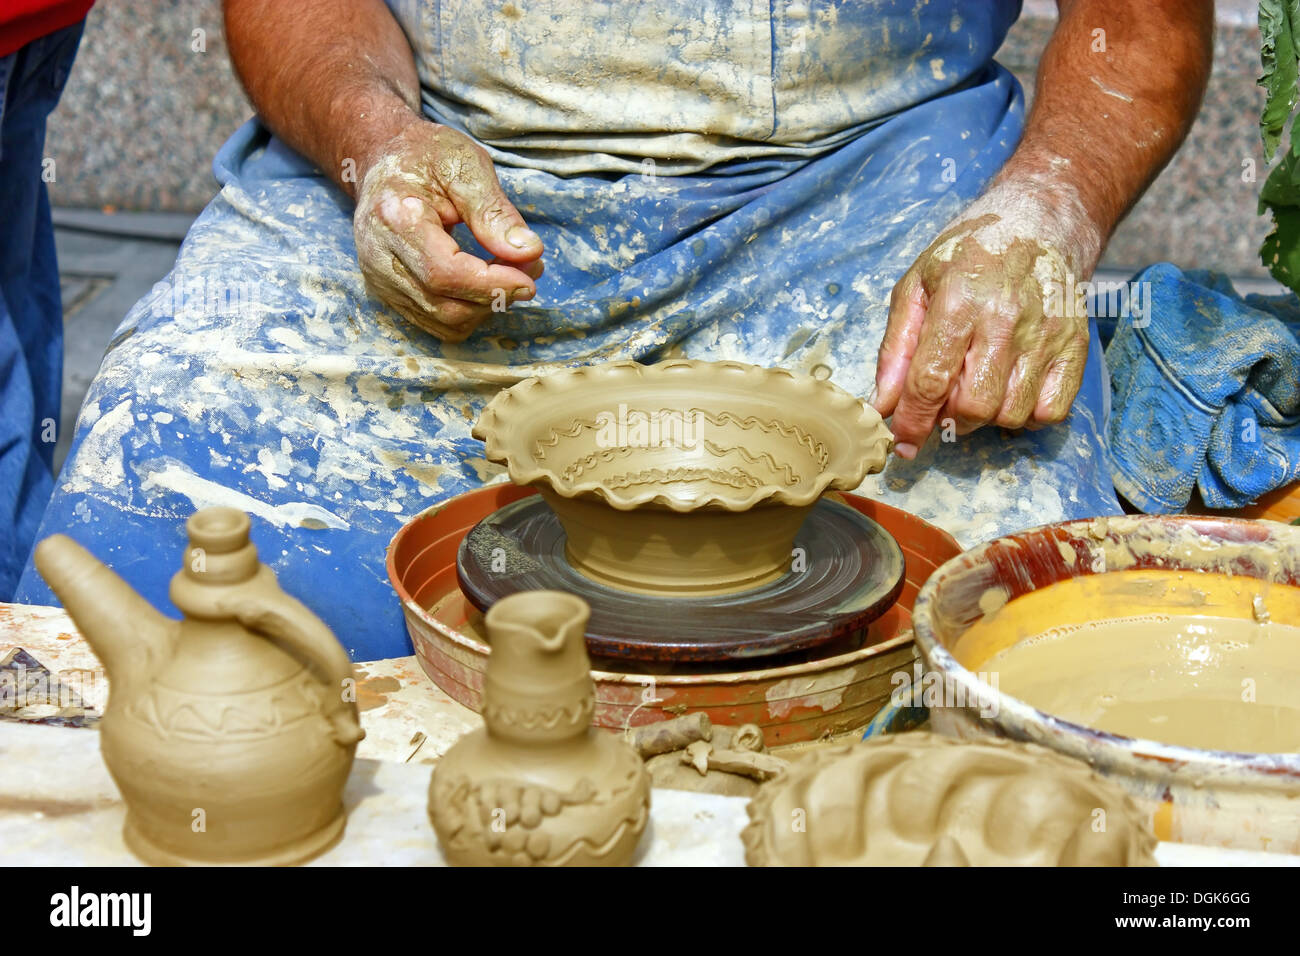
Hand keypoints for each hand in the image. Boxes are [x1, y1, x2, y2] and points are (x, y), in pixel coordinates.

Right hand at [353, 118, 543, 340]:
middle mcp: (379, 256)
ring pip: (444, 322)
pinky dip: (470, 311)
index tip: (531, 278)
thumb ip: (494, 212)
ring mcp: (380, 280)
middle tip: (531, 268)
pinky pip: (437, 323)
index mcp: (394, 218)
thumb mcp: (466, 166)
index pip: (445, 273)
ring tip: (511, 271)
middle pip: (445, 305)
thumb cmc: (426, 156)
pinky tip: (485, 282)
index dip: (492, 285)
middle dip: (497, 296)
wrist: (384, 160)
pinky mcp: (389, 295)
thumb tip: (528, 252)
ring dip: (487, 307)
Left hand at [872, 198, 1096, 457]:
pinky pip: (1051, 412)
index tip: (902, 442)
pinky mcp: (1075, 345)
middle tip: (942, 404)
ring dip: (985, 418)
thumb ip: (895, 348)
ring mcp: (1046, 335)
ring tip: (975, 388)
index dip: (912, 421)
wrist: (1037, 221)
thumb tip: (883, 404)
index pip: (931, 381)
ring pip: (1011, 415)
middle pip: (974, 407)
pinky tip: (1009, 390)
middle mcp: (1006, 320)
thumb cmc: (966, 255)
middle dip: (949, 420)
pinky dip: (1026, 416)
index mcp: (959, 302)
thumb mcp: (915, 287)